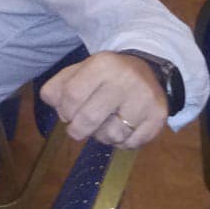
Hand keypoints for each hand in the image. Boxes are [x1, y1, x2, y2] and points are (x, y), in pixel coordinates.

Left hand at [40, 52, 168, 149]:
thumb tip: (51, 102)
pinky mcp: (158, 117)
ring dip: (101, 137)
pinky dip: (121, 143)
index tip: (66, 113)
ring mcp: (145, 99)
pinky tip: (121, 129)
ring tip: (102, 125)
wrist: (148, 71)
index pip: (71, 95)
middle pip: (89, 118)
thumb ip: (59, 86)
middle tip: (76, 129)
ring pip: (111, 135)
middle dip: (77, 130)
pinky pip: (130, 144)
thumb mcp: (80, 71)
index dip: (64, 110)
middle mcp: (126, 79)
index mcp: (103, 64)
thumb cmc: (106, 75)